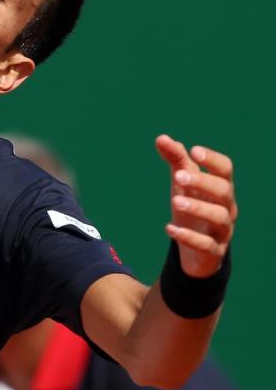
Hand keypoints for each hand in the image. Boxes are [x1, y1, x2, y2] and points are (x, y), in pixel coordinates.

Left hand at [155, 135, 236, 277]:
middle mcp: (226, 207)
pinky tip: (169, 228)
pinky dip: (189, 237)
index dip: (212, 159)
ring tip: (174, 201)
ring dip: (197, 207)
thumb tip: (161, 138)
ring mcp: (222, 230)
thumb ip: (175, 160)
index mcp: (221, 187)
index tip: (194, 151)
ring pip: (219, 217)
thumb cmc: (194, 206)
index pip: (225, 169)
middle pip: (223, 191)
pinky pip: (207, 245)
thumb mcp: (183, 183)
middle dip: (202, 182)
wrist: (198, 249)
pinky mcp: (213, 251)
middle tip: (178, 177)